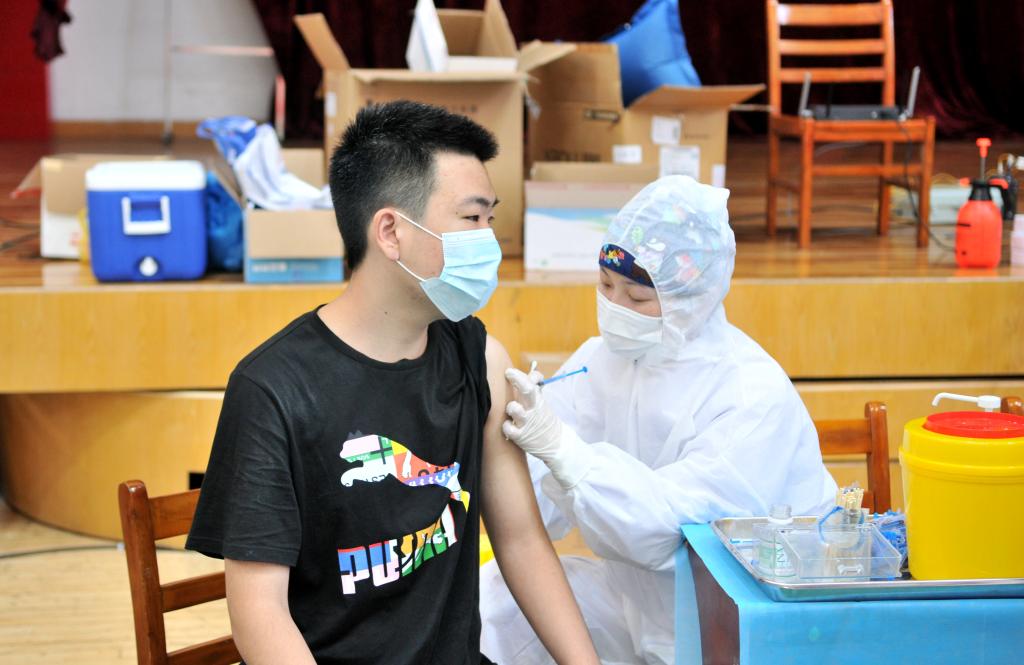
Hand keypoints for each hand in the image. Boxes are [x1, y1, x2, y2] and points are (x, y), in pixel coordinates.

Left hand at [502, 368, 591, 488]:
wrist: (556, 443)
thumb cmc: (544, 420)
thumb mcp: (542, 403)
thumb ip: (535, 388)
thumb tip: (533, 374)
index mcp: (538, 401)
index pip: (532, 383)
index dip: (521, 375)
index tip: (509, 372)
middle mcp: (533, 409)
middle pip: (527, 390)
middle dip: (518, 380)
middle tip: (509, 374)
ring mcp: (526, 423)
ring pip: (515, 409)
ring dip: (512, 406)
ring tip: (512, 409)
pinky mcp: (521, 437)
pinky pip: (508, 428)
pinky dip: (506, 426)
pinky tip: (508, 425)